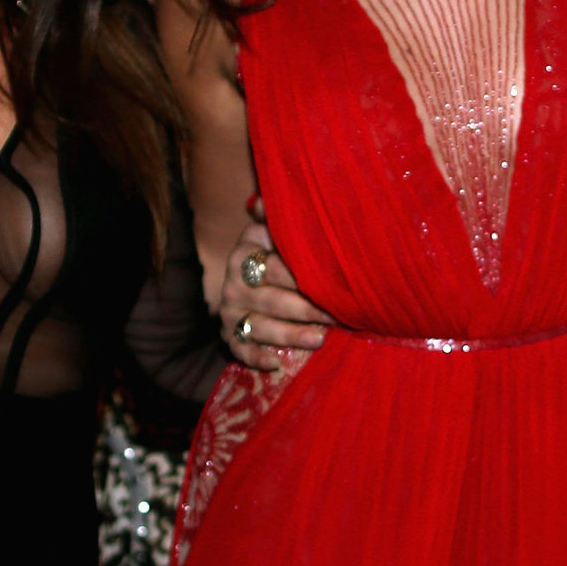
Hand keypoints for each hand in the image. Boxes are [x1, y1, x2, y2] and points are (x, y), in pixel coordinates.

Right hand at [220, 208, 333, 371]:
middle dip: (305, 308)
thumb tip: (262, 202)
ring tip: (320, 339)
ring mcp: (230, 311)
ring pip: (260, 326)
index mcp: (245, 253)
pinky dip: (256, 357)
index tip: (331, 283)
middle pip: (270, 298)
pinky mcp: (230, 336)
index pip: (273, 266)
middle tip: (336, 315)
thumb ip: (274, 215)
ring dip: (290, 335)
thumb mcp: (273, 230)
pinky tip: (277, 363)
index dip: (302, 276)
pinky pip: (241, 350)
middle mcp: (234, 283)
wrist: (249, 279)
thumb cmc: (275, 251)